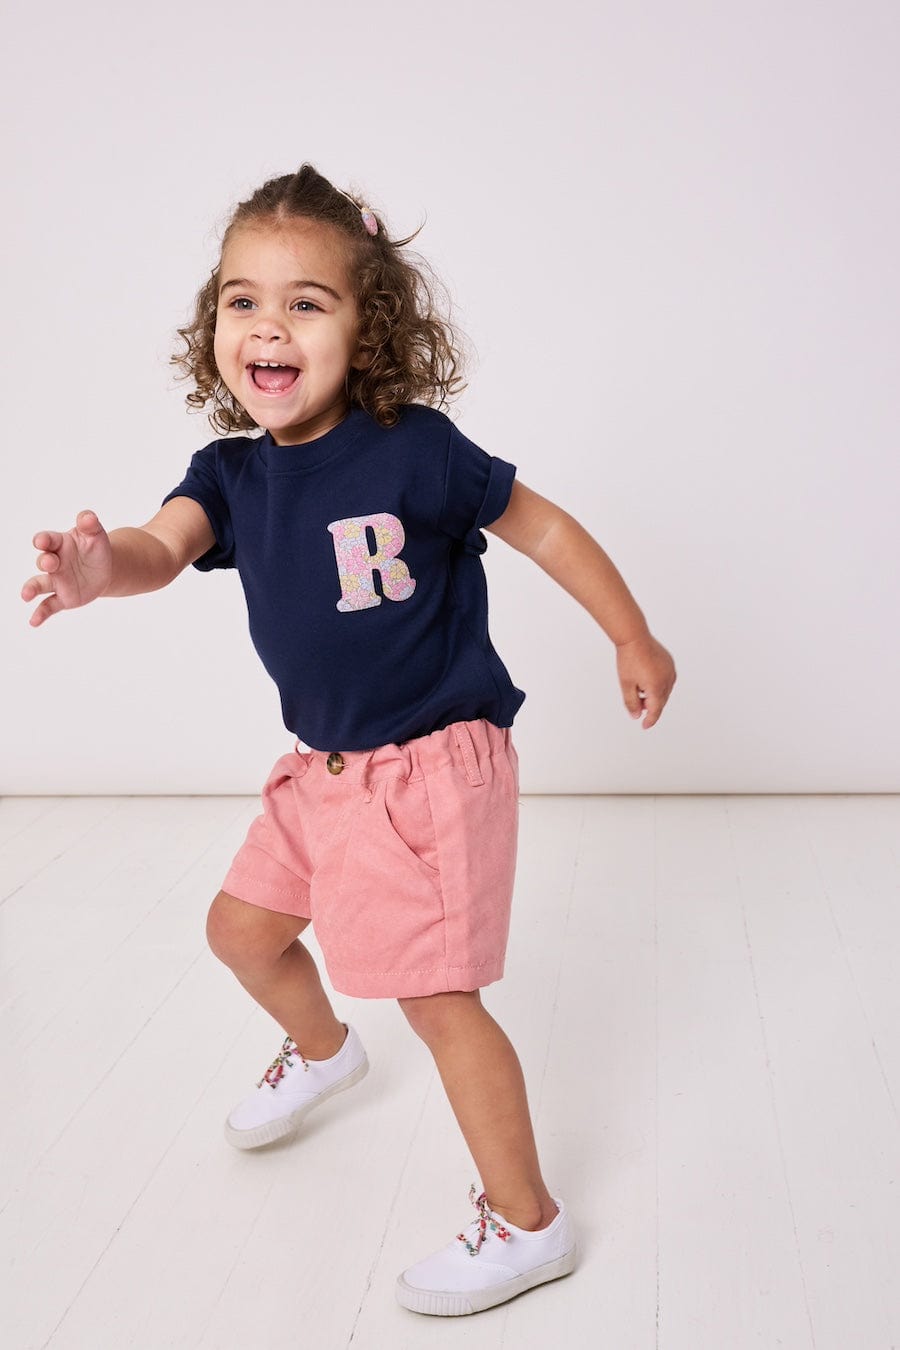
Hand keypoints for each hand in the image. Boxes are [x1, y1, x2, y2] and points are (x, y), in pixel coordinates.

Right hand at [21, 510, 112, 626]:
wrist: (104, 568)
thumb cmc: (95, 547)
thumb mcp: (96, 534)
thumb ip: (90, 524)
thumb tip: (87, 516)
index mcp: (60, 544)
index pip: (48, 540)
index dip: (44, 540)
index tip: (42, 542)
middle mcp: (55, 562)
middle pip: (44, 561)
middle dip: (45, 561)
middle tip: (50, 562)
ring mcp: (57, 580)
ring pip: (39, 584)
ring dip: (31, 589)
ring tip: (25, 595)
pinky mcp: (63, 597)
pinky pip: (49, 606)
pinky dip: (40, 613)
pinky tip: (33, 622)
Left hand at [616, 631, 676, 729]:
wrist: (634, 637)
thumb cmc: (629, 659)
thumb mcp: (626, 684)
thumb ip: (632, 702)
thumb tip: (636, 715)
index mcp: (656, 687)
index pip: (655, 710)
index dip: (650, 720)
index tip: (644, 726)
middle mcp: (667, 680)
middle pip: (661, 701)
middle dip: (650, 706)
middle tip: (638, 705)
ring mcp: (670, 671)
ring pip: (665, 691)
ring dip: (655, 695)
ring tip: (640, 690)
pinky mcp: (670, 664)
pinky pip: (667, 680)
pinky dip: (659, 685)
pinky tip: (647, 680)